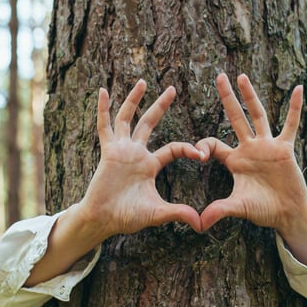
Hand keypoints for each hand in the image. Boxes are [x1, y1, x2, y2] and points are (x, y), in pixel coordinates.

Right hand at [71, 79, 203, 239]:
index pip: (173, 148)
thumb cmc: (128, 216)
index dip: (188, 148)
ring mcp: (121, 150)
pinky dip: (103, 109)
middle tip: (173, 89)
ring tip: (142, 81)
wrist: (103, 220)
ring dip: (134, 100)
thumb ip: (178, 213)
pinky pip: (104, 127)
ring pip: (128, 118)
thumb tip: (201, 224)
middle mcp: (136, 153)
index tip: (203, 155)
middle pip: (150, 122)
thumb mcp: (158, 213)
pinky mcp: (108, 152)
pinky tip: (103, 92)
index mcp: (150, 164)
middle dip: (161, 105)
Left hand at [196, 74, 306, 237]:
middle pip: (235, 117)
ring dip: (250, 95)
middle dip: (227, 97)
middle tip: (219, 76)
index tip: (195, 155)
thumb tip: (198, 225)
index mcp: (234, 160)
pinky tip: (298, 89)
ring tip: (242, 76)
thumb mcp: (237, 207)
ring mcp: (267, 146)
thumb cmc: (262, 209)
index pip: (213, 144)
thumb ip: (219, 211)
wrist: (287, 213)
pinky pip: (290, 124)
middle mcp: (249, 148)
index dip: (202, 146)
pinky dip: (294, 108)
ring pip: (258, 115)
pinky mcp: (285, 149)